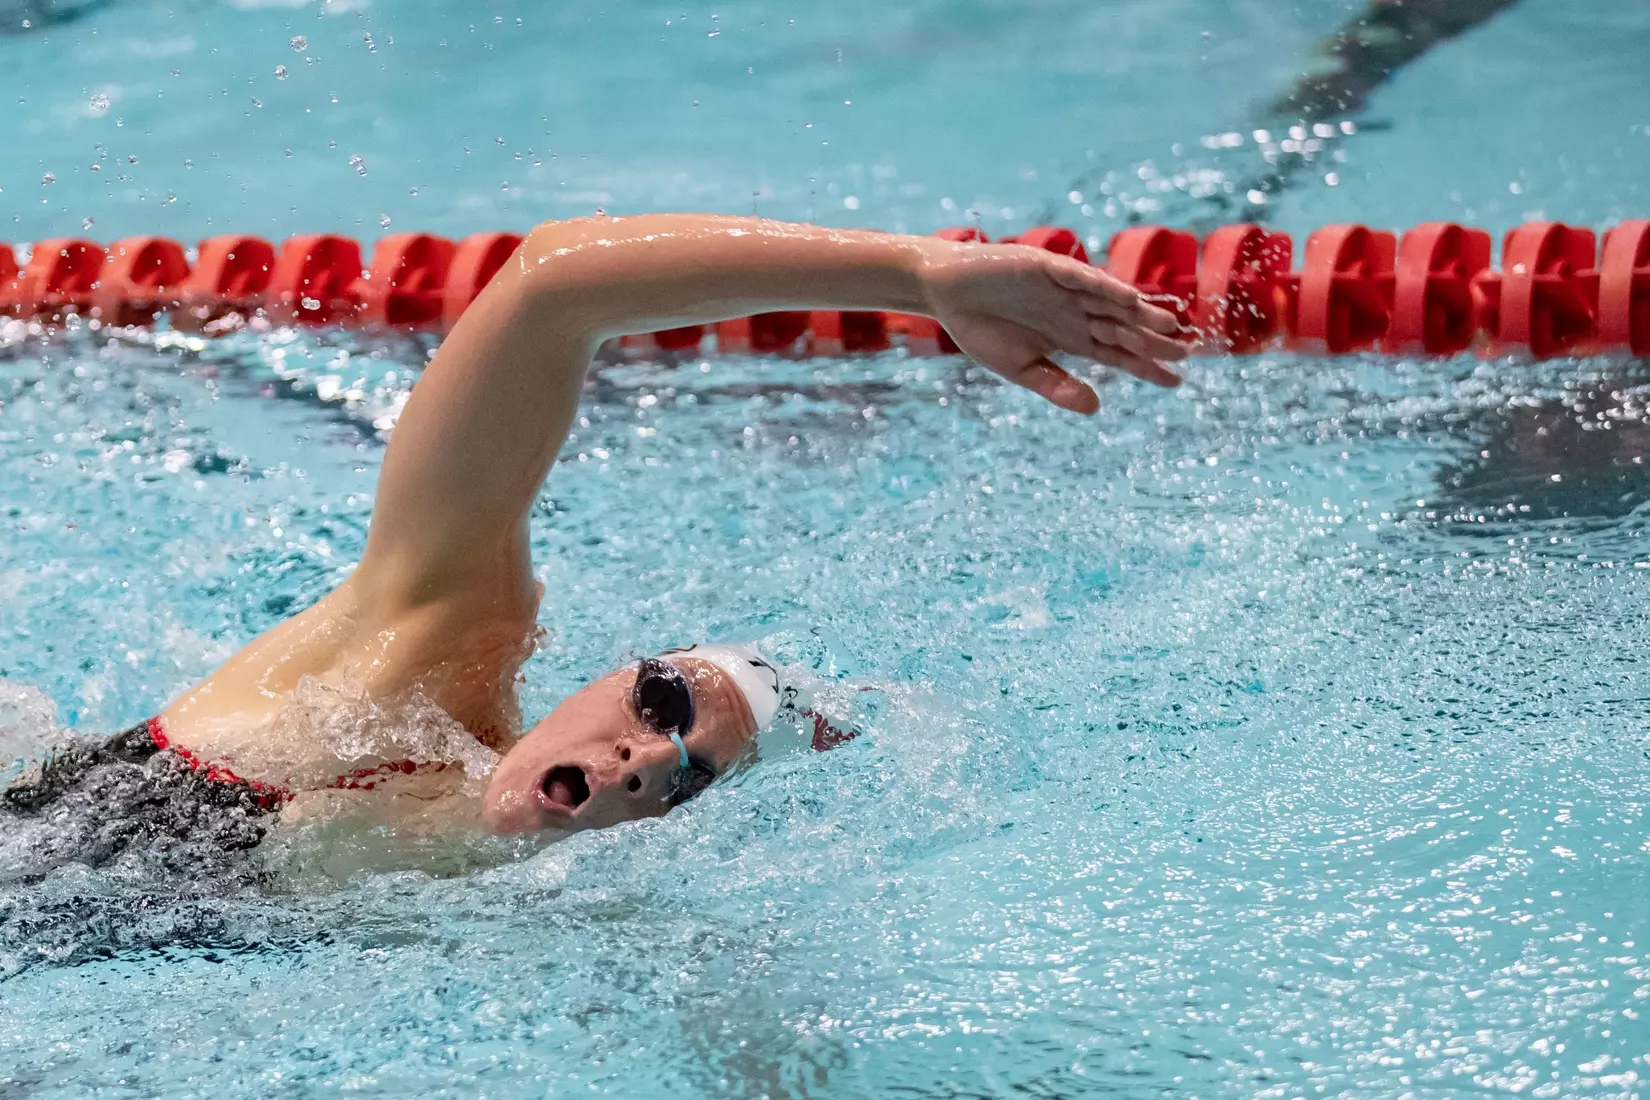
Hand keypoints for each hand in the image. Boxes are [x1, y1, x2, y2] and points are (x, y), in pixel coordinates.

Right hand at [920, 240, 1191, 413]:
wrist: (946, 292)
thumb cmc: (980, 329)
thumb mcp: (1020, 368)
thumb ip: (1056, 386)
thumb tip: (1097, 407)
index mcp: (1071, 337)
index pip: (1118, 354)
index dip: (1147, 367)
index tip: (1176, 383)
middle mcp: (1076, 312)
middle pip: (1124, 329)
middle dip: (1154, 342)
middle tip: (1188, 354)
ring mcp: (1065, 289)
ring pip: (1111, 303)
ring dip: (1140, 314)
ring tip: (1170, 327)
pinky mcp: (1048, 267)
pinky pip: (1082, 278)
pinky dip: (1105, 287)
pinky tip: (1130, 299)